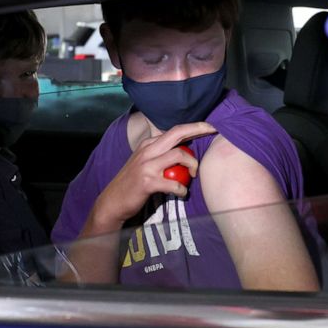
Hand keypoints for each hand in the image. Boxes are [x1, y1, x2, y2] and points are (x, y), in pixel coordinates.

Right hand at [89, 122, 214, 232]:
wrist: (113, 201)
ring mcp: (147, 165)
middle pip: (177, 133)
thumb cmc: (132, 182)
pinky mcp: (148, 182)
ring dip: (192, 164)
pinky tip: (181, 193)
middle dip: (198, 129)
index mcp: (148, 144)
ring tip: (193, 175)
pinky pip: (174, 183)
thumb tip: (182, 150)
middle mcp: (147, 150)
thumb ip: (160, 154)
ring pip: (179, 155)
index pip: (174, 130)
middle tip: (214, 130)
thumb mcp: (144, 162)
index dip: (194, 126)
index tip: (210, 126)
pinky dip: (182, 189)